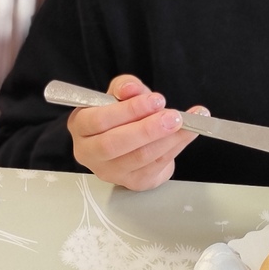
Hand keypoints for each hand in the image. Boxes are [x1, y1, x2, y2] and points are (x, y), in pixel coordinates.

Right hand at [66, 74, 201, 191]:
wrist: (133, 139)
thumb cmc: (122, 115)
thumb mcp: (121, 94)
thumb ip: (126, 87)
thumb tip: (130, 88)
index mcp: (81, 126)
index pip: (98, 120)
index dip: (128, 110)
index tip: (156, 99)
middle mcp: (89, 153)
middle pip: (114, 144)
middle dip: (147, 129)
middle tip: (173, 116)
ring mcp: (110, 172)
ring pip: (139, 157)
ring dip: (167, 139)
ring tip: (186, 122)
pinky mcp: (133, 182)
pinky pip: (156, 166)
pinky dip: (176, 147)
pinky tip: (188, 133)